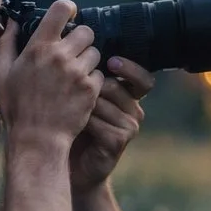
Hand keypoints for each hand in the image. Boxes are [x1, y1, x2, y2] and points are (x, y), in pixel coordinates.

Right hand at [0, 0, 103, 148]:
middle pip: (86, 31)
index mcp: (38, 47)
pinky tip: (79, 92)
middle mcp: (60, 56)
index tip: (69, 15)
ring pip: (95, 53)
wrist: (37, 139)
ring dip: (88, 61)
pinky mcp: (90, 89)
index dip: (68, 8)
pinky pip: (99, 75)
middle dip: (81, 40)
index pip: (61, 9)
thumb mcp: (2, 74)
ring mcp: (77, 73)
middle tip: (73, 53)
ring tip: (75, 75)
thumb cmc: (17, 107)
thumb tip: (12, 21)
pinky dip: (92, 82)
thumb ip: (6, 43)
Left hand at [69, 56, 153, 194]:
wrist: (68, 164)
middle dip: (92, 87)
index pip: (142, 77)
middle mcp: (134, 109)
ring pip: (104, 103)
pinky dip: (82, 121)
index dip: (130, 68)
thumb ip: (86, 77)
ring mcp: (130, 127)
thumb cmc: (70, 125)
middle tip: (72, 92)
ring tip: (68, 111)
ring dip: (83, 105)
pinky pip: (98, 122)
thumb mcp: (79, 98)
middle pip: (118, 87)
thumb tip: (77, 46)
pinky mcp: (119, 141)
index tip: (111, 62)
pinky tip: (72, 125)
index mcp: (128, 95)